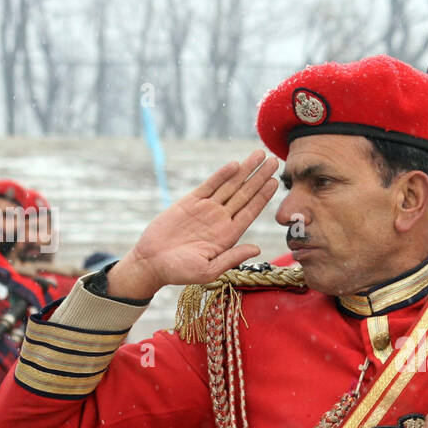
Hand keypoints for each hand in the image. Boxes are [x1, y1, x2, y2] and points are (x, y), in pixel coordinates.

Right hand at [108, 150, 278, 299]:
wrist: (151, 263)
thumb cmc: (180, 272)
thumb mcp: (209, 270)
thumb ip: (232, 258)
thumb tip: (256, 249)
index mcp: (228, 236)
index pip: (250, 212)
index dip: (263, 197)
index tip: (275, 182)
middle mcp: (221, 220)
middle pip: (245, 194)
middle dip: (259, 177)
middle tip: (273, 160)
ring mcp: (206, 209)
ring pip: (230, 186)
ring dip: (245, 170)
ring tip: (259, 154)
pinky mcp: (189, 202)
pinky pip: (209, 185)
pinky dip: (222, 175)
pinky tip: (235, 165)